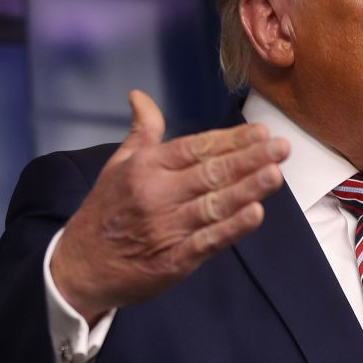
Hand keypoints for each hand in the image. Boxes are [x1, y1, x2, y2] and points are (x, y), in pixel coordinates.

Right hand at [50, 90, 288, 322]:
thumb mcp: (116, 165)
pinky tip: (255, 214)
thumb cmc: (104, 211)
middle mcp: (157, 195)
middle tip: (281, 148)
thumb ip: (140, 132)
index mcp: (145, 168)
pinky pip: (208, 241)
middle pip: (211, 173)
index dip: (230, 140)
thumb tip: (140, 96)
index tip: (260, 132)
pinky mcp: (174, 260)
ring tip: (275, 174)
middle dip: (249, 159)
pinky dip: (232, 228)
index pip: (195, 148)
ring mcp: (167, 229)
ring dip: (247, 189)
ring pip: (214, 205)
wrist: (81, 266)